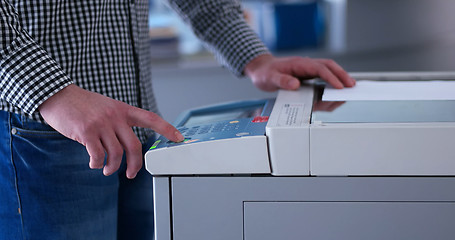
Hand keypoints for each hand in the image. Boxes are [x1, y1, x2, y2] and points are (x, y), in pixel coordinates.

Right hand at [39, 84, 183, 178]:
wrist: (58, 95)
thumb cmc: (83, 104)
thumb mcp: (107, 106)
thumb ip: (119, 122)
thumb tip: (126, 146)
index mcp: (123, 110)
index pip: (151, 119)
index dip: (167, 129)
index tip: (179, 137)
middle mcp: (115, 116)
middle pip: (134, 146)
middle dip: (135, 164)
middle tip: (131, 173)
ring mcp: (101, 124)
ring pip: (116, 154)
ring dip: (112, 167)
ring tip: (105, 169)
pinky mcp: (87, 132)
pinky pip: (97, 155)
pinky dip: (96, 163)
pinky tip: (93, 163)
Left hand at [244, 54, 355, 90]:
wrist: (261, 69)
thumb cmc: (265, 73)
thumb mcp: (270, 78)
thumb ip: (282, 81)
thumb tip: (295, 84)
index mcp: (299, 64)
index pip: (319, 69)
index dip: (331, 77)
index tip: (339, 86)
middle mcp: (306, 65)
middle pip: (329, 67)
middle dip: (342, 75)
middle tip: (352, 86)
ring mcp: (307, 70)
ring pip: (328, 71)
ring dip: (339, 78)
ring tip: (348, 89)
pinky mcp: (307, 75)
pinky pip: (323, 77)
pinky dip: (332, 82)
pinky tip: (336, 90)